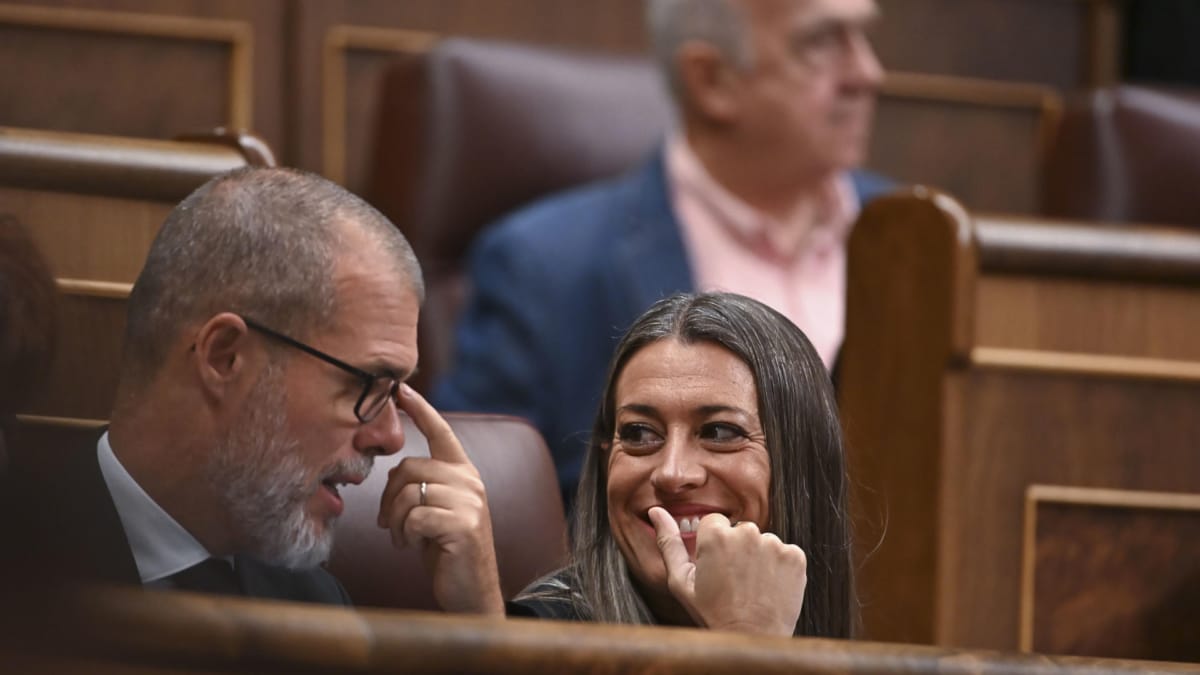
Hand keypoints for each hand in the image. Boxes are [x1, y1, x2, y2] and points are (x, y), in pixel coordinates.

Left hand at [377, 384, 503, 615]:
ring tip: (405, 538)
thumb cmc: (446, 551)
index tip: (401, 389)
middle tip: (390, 523)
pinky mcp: (463, 524)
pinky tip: (413, 547)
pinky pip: (415, 517)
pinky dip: (405, 535)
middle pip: (410, 467)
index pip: (442, 432)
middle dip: (389, 497)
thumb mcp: (437, 511)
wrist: (471, 592)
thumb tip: (397, 471)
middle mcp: (470, 481)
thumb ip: (426, 485)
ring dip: (397, 521)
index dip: (421, 409)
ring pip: (409, 493)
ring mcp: (470, 502)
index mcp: (464, 473)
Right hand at [648, 506, 805, 635]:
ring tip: (751, 586)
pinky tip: (768, 586)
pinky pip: (785, 552)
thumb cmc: (712, 613)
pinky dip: (779, 566)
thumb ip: (669, 542)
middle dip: (736, 548)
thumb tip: (655, 512)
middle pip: (740, 530)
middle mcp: (747, 532)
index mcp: (716, 534)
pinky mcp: (795, 557)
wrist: (751, 639)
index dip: (713, 545)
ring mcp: (774, 544)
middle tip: (733, 579)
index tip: (715, 565)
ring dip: (758, 558)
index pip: (714, 522)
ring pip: (763, 542)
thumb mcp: (681, 581)